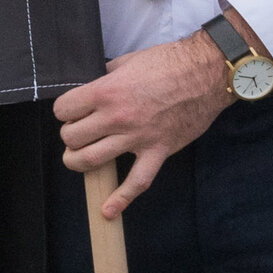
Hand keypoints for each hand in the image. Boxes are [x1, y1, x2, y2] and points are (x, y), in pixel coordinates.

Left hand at [51, 30, 232, 217]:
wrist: (208, 74)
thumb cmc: (168, 62)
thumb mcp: (126, 61)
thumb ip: (105, 77)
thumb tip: (91, 86)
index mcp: (106, 92)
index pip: (63, 110)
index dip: (65, 111)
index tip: (72, 111)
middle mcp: (117, 117)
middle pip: (72, 138)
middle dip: (71, 135)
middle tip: (80, 130)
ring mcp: (137, 137)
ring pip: (91, 160)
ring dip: (79, 161)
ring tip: (79, 158)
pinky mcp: (158, 151)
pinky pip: (137, 181)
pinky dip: (121, 199)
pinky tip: (108, 211)